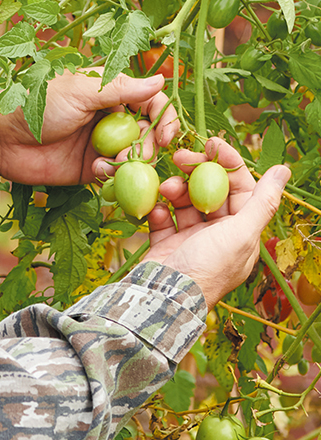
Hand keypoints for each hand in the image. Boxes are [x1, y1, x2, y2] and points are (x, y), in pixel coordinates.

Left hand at [0, 70, 178, 186]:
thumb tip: (161, 80)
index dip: (164, 117)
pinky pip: (114, 175)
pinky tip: (96, 172)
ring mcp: (100, 143)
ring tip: (110, 162)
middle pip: (148, 132)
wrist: (0, 138)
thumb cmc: (35, 103)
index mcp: (108, 91)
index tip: (166, 135)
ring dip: (132, 162)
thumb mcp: (79, 91)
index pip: (150, 101)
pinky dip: (112, 175)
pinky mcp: (88, 168)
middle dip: (149, 144)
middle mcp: (109, 117)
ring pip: (135, 156)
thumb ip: (120, 89)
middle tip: (138, 154)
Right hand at [147, 138, 289, 309]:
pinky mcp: (166, 242)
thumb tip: (284, 170)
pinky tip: (156, 208)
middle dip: (196, 171)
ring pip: (185, 201)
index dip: (228, 164)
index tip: (211, 144)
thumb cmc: (208, 267)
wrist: (163, 296)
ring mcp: (190, 238)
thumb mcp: (242, 233)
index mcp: (242, 233)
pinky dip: (158, 208)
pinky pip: (163, 217)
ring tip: (165, 187)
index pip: (240, 188)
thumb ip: (263, 201)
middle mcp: (218, 235)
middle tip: (179, 156)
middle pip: (210, 191)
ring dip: (174, 189)